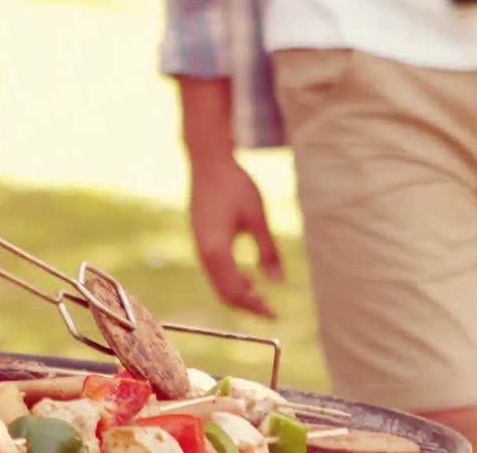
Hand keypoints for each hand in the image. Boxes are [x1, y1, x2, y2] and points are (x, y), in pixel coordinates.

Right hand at [188, 156, 281, 317]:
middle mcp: (203, 252)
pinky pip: (213, 270)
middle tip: (270, 311)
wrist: (208, 163)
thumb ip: (268, 251)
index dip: (254, 307)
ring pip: (216, 283)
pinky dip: (229, 280)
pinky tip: (247, 276)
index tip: (274, 314)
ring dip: (237, 294)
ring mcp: (198, 246)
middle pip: (223, 293)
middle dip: (246, 306)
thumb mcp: (258, 219)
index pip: (235, 291)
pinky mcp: (200, 240)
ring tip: (260, 295)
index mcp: (217, 250)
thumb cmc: (235, 186)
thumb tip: (278, 282)